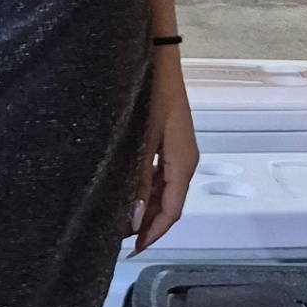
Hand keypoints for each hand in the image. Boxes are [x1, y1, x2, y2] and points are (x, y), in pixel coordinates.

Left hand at [124, 52, 198, 252]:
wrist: (159, 55)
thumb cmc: (152, 93)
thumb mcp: (143, 139)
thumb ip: (140, 178)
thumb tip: (135, 217)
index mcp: (183, 164)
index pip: (172, 211)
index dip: (154, 234)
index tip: (133, 250)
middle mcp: (186, 160)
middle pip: (170, 203)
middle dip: (148, 223)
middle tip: (120, 237)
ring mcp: (180, 150)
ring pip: (165, 190)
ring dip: (147, 207)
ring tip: (121, 218)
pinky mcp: (171, 140)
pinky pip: (162, 174)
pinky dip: (148, 188)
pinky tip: (130, 191)